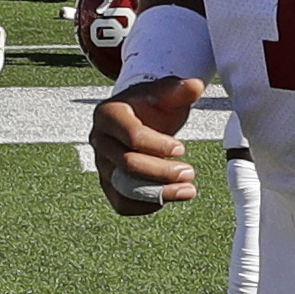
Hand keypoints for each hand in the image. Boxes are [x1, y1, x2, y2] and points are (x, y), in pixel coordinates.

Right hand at [90, 77, 201, 215]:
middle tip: (190, 173)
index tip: (181, 149)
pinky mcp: (108, 184)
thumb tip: (195, 87)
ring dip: (158, 193)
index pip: (131, 136)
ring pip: (124, 187)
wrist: (139, 117)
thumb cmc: (152, 104)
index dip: (158, 145)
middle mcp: (99, 140)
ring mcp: (102, 164)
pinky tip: (169, 199)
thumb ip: (178, 89)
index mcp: (108, 114)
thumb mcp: (165, 92)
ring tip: (188, 191)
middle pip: (128, 164)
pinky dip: (145, 206)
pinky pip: (121, 203)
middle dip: (162, 172)